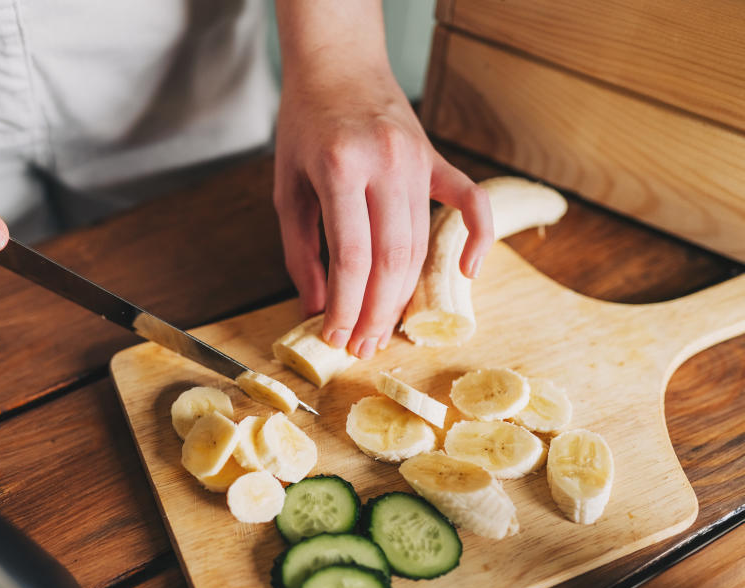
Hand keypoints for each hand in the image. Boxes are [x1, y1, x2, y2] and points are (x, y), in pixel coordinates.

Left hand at [273, 0, 492, 358]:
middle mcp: (386, 164)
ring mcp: (418, 160)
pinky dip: (476, 238)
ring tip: (386, 328)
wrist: (338, 65)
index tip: (337, 337)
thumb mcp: (286, 187)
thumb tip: (318, 306)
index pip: (351, 257)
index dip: (346, 306)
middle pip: (392, 258)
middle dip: (376, 311)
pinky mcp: (436, 159)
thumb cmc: (305, 126)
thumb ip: (300, 250)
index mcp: (340, 169)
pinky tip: (467, 273)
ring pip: (422, 243)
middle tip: (363, 346)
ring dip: (406, 292)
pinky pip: (471, 202)